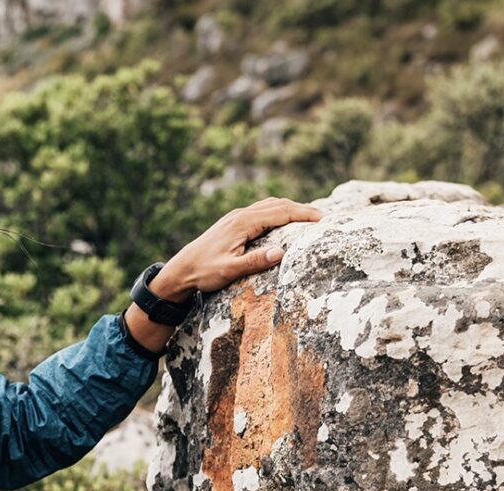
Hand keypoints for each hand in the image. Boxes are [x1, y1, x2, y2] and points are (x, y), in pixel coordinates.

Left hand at [157, 196, 323, 296]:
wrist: (180, 270)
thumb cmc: (204, 272)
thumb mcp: (230, 270)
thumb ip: (255, 261)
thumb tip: (281, 253)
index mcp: (243, 222)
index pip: (280, 213)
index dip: (303, 214)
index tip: (323, 219)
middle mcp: (241, 214)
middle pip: (278, 204)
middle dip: (302, 209)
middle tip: (323, 217)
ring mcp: (236, 216)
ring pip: (269, 205)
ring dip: (290, 207)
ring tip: (309, 216)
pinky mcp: (233, 222)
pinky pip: (261, 210)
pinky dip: (277, 211)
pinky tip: (284, 219)